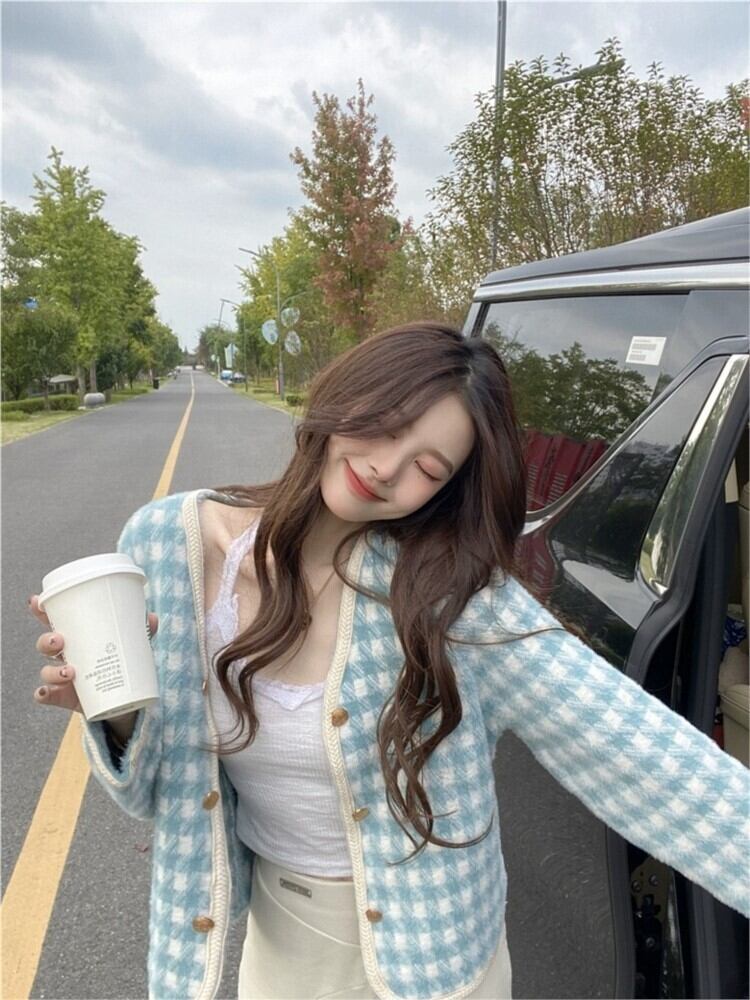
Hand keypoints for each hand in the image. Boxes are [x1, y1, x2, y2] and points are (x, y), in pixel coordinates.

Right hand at [29, 594, 158, 713]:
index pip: (54, 621)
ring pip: (46, 671)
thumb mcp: (132, 645)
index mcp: (77, 637)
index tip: (36, 601)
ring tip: (70, 671)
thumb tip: (151, 618)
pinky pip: (46, 695)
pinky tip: (47, 691)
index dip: (41, 610)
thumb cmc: (121, 662)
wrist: (122, 700)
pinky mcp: (65, 697)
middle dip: (47, 640)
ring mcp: (63, 678)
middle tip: (60, 640)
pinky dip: (44, 693)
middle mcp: (65, 655)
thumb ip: (142, 632)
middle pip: (45, 644)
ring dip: (52, 670)